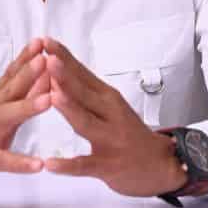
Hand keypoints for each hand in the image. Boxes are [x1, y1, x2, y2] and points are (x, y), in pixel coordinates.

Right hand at [0, 38, 49, 200]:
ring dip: (27, 107)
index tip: (43, 41)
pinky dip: (20, 162)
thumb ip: (21, 96)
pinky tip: (38, 165)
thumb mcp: (0, 114)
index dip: (26, 57)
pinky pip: (2, 160)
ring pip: (6, 117)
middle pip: (10, 88)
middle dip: (28, 72)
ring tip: (48, 100)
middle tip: (46, 57)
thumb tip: (44, 74)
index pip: (11, 73)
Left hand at [41, 39, 187, 197]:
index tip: (46, 41)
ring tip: (52, 96)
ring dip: (69, 109)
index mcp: (107, 96)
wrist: (161, 164)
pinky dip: (67, 165)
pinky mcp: (107, 166)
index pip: (83, 72)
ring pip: (85, 123)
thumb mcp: (111, 105)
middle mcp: (109, 113)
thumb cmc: (129, 131)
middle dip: (65, 75)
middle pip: (84, 92)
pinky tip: (50, 163)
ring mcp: (109, 139)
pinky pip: (84, 165)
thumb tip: (60, 65)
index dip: (64, 57)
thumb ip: (87, 89)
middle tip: (48, 59)